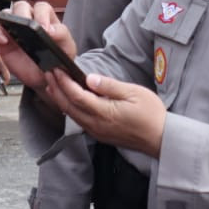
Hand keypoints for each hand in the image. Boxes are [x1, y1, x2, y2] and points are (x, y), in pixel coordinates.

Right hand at [0, 0, 76, 101]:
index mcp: (46, 18)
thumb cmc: (57, 60)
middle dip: (23, 14)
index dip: (41, 14)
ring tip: (13, 33)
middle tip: (28, 28)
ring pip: (6, 13)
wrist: (45, 78)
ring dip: (8, 19)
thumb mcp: (67, 47)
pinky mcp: (2, 40)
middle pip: (21, 6)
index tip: (44, 29)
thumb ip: (62, 35)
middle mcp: (28, 19)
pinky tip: (3, 40)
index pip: (41, 7)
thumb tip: (50, 29)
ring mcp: (14, 28)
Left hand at [44, 70, 165, 157]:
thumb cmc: (150, 114)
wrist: (160, 138)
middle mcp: (96, 124)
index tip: (56, 69)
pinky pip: (78, 120)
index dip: (64, 82)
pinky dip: (69, 108)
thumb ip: (109, 86)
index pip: (77, 96)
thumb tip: (90, 78)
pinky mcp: (100, 134)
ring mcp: (97, 131)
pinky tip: (68, 101)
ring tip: (51, 85)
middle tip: (48, 73)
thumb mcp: (133, 93)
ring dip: (60, 99)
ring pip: (71, 114)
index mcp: (104, 112)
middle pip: (68, 106)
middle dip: (56, 89)